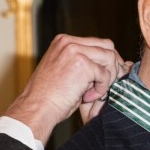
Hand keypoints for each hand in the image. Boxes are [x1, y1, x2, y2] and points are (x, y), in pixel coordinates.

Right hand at [4, 34, 127, 142]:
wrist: (37, 108)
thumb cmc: (49, 96)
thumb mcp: (65, 70)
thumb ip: (83, 62)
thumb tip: (110, 64)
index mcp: (64, 41)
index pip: (97, 43)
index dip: (108, 59)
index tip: (110, 74)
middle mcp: (69, 42)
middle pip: (107, 46)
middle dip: (113, 65)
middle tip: (109, 84)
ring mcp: (75, 51)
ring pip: (110, 58)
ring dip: (107, 78)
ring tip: (93, 92)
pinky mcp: (83, 64)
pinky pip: (105, 75)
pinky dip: (101, 89)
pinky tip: (87, 97)